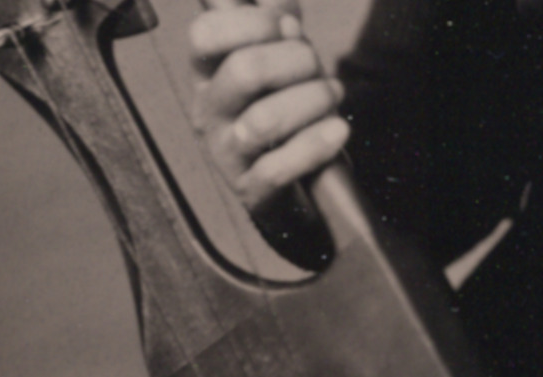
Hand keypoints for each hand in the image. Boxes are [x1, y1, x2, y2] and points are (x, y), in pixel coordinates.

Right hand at [189, 0, 347, 211]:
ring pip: (264, 121)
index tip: (286, 27)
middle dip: (297, 61)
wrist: (296, 185)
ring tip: (332, 98)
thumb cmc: (287, 109)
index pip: (205, 34)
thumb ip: (277, 19)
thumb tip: (281, 6)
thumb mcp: (280, 56)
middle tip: (317, 69)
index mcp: (209, 72)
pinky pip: (276, 169)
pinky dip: (315, 146)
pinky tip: (337, 130)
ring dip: (314, 102)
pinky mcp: (251, 191)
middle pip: (244, 71)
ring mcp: (226, 152)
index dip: (252, 21)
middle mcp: (209, 110)